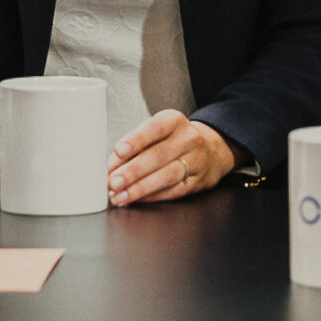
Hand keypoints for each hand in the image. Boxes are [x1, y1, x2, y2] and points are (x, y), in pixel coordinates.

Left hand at [108, 110, 233, 206]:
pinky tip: (136, 199)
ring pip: (167, 176)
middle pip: (159, 155)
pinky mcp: (197, 182)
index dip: (136, 140)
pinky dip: (151, 197)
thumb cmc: (173, 140)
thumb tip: (111, 166)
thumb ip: (134, 145)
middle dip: (133, 170)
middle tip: (113, 181)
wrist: (209, 151)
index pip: (155, 128)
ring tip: (120, 195)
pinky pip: (173, 191)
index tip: (119, 152)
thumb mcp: (156, 132)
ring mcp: (196, 161)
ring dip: (140, 188)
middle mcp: (188, 139)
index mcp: (174, 121)